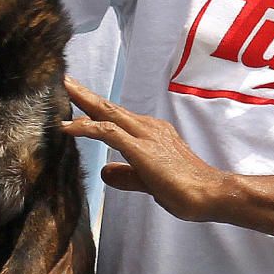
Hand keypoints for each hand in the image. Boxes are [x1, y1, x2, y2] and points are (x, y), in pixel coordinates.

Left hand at [62, 76, 226, 222]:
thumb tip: (105, 173)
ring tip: (62, 90)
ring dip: (83, 101)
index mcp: (152, 133)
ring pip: (107, 112)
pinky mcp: (141, 148)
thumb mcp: (148, 182)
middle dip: (85, 94)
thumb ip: (127, 175)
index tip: (77, 101)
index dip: (96, 109)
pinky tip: (68, 127)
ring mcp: (145, 135)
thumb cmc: (187, 190)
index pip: (118, 117)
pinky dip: (86, 128)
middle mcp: (148, 128)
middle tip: (64, 80)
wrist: (211, 193)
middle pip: (109, 107)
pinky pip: (107, 132)